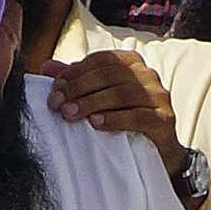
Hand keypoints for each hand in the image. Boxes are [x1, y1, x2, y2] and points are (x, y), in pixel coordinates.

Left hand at [47, 51, 186, 187]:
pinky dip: (115, 119)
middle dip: (79, 88)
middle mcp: (148, 75)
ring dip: (92, 103)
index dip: (76, 71)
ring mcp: (158, 96)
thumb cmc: (125, 118)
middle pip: (110, 75)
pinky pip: (138, 116)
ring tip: (69, 114)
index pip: (102, 59)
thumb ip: (77, 80)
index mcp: (133, 63)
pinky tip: (96, 123)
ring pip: (122, 94)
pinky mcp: (163, 120)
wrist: (158, 150)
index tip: (55, 88)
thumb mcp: (100, 96)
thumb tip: (46, 67)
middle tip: (57, 104)